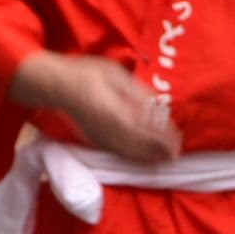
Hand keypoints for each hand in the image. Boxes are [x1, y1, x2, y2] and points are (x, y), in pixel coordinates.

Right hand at [13, 53, 180, 164]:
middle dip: (158, 152)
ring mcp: (98, 137)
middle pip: (137, 146)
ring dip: (147, 158)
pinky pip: (115, 152)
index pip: (144, 131)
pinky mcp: (93, 139)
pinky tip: (141, 158)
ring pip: (127, 152)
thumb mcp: (117, 75)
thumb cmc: (88, 74)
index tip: (177, 143)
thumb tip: (155, 107)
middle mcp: (107, 129)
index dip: (161, 140)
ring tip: (164, 159)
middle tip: (175, 155)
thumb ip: (137, 93)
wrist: (57, 85)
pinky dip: (131, 157)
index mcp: (114, 111)